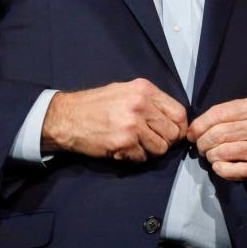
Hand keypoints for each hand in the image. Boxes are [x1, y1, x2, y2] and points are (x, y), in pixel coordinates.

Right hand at [41, 78, 187, 161]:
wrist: (67, 117)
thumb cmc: (96, 105)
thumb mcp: (125, 91)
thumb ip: (150, 101)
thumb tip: (173, 119)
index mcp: (144, 89)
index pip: (179, 112)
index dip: (179, 126)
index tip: (172, 133)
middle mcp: (140, 105)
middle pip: (173, 133)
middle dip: (165, 140)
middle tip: (150, 140)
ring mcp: (132, 125)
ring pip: (160, 148)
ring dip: (150, 150)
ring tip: (135, 143)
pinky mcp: (123, 143)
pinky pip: (143, 158)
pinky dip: (135, 157)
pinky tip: (123, 148)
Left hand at [187, 94, 246, 181]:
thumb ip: (230, 112)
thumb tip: (197, 126)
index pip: (218, 113)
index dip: (199, 124)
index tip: (191, 132)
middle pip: (218, 134)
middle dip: (202, 141)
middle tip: (199, 145)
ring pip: (223, 152)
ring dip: (210, 155)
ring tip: (209, 154)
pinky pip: (233, 170)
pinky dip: (220, 169)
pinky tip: (218, 165)